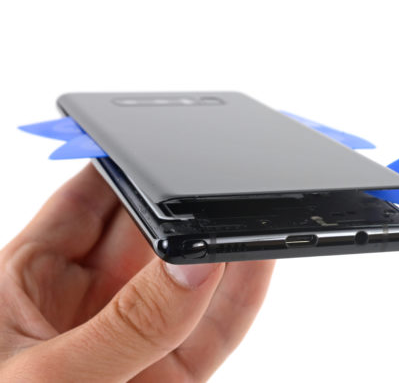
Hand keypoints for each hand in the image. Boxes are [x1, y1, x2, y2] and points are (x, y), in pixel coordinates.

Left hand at [0, 164, 273, 381]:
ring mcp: (136, 338)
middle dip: (186, 209)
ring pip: (189, 279)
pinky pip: (215, 327)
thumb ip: (125, 326)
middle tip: (224, 187)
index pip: (88, 201)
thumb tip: (190, 268)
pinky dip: (242, 296)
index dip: (128, 168)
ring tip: (254, 218)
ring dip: (222, 248)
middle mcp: (87, 304)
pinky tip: (260, 264)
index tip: (169, 147)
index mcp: (29, 283)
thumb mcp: (48, 382)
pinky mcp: (174, 376)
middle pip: (148, 234)